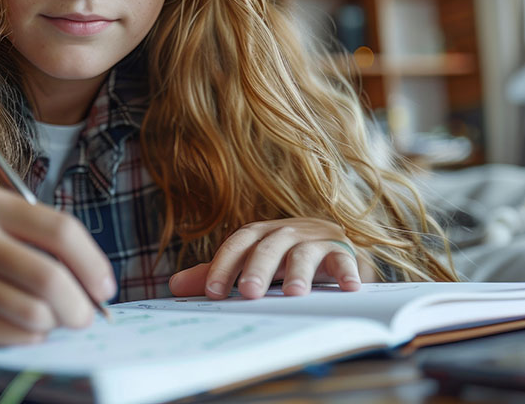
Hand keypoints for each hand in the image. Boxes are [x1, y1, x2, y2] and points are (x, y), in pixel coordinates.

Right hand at [0, 186, 116, 345]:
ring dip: (56, 322)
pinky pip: (16, 333)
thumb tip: (97, 286)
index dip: (93, 263)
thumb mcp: (3, 228)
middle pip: (49, 276)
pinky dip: (31, 334)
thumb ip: (47, 244)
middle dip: (80, 304)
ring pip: (35, 311)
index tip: (106, 288)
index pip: (60, 230)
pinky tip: (19, 324)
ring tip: (52, 318)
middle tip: (88, 316)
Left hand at [168, 218, 369, 299]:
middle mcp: (288, 230)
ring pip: (304, 251)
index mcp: (262, 233)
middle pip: (270, 245)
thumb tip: (176, 286)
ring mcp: (316, 238)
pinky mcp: (343, 249)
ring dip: (299, 272)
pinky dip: (347, 271)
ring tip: (295, 294)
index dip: (224, 265)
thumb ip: (220, 274)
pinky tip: (348, 287)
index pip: (239, 243)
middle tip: (250, 293)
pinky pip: (344, 258)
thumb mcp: (253, 266)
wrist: (334, 250)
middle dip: (258, 268)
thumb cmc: (285, 261)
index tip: (212, 293)